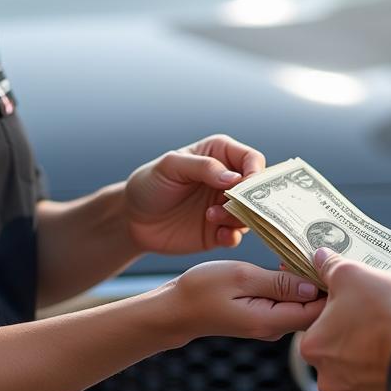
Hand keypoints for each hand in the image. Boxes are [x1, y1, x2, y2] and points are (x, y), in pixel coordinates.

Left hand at [124, 134, 263, 254]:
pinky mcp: (218, 231)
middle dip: (251, 200)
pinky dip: (233, 236)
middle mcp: (228, 180)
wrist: (132, 218)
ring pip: (251, 214)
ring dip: (238, 218)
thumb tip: (235, 178)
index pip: (252, 159)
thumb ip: (203, 167)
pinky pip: (237, 236)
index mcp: (220, 154)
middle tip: (229, 205)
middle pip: (258, 189)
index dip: (255, 172)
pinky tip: (219, 235)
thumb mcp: (170, 166)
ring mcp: (225, 206)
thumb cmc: (150, 183)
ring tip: (211, 216)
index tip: (245, 185)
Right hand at [162, 262, 323, 344]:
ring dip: (308, 280)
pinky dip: (293, 283)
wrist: (176, 308)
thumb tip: (314, 285)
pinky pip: (288, 301)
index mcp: (271, 321)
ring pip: (302, 304)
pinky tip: (289, 262)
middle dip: (324, 282)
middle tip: (325, 250)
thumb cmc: (202, 289)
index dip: (332, 288)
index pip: (318, 312)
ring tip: (308, 251)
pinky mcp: (263, 315)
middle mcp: (275, 327)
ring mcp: (269, 322)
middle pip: (315, 309)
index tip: (336, 261)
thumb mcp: (240, 277)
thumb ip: (278, 282)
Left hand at [298, 249, 390, 390]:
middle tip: (375, 321)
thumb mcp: (353, 274)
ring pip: (358, 372)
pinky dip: (386, 376)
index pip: (317, 325)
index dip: (336, 312)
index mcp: (312, 346)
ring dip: (369, 359)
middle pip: (336, 351)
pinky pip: (379, 389)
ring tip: (390, 338)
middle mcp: (328, 379)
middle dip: (352, 337)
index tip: (354, 304)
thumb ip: (331, 267)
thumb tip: (320, 257)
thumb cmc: (386, 312)